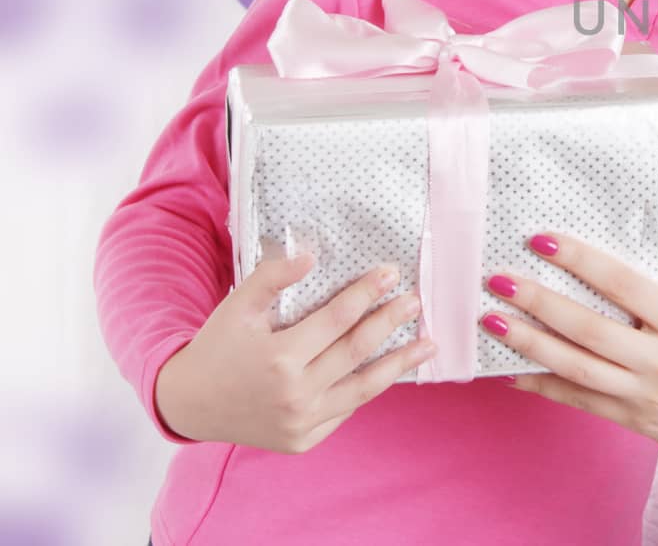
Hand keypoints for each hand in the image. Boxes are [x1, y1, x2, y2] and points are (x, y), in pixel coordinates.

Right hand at [153, 254, 437, 452]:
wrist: (188, 404)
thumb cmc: (217, 347)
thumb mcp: (237, 306)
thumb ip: (272, 277)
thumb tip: (311, 256)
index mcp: (279, 359)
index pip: (337, 319)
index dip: (366, 293)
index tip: (390, 274)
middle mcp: (294, 395)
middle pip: (357, 351)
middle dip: (390, 322)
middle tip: (415, 302)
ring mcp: (301, 423)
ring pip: (364, 388)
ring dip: (400, 364)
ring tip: (428, 345)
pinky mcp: (302, 441)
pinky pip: (344, 410)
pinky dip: (367, 389)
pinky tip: (387, 370)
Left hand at [485, 187, 657, 469]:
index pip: (626, 287)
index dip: (582, 262)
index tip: (544, 240)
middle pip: (590, 330)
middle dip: (540, 304)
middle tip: (499, 279)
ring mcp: (642, 394)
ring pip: (576, 369)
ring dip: (530, 344)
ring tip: (491, 320)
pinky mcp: (632, 419)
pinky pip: (580, 402)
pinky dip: (544, 386)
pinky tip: (511, 371)